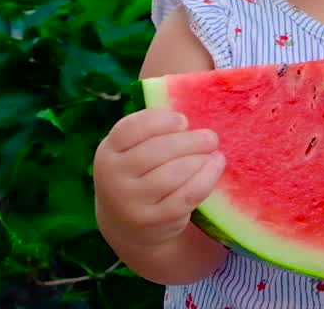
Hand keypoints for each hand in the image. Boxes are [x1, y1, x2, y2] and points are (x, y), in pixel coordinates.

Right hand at [93, 108, 224, 247]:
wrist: (127, 224)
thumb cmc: (139, 172)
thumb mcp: (133, 150)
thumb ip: (152, 131)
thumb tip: (194, 100)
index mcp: (107, 152)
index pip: (131, 128)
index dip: (161, 121)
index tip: (183, 121)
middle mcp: (112, 178)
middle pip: (157, 151)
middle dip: (190, 141)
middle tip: (210, 137)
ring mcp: (130, 202)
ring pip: (173, 174)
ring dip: (200, 159)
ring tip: (214, 151)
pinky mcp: (152, 221)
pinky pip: (186, 196)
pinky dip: (206, 178)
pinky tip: (215, 166)